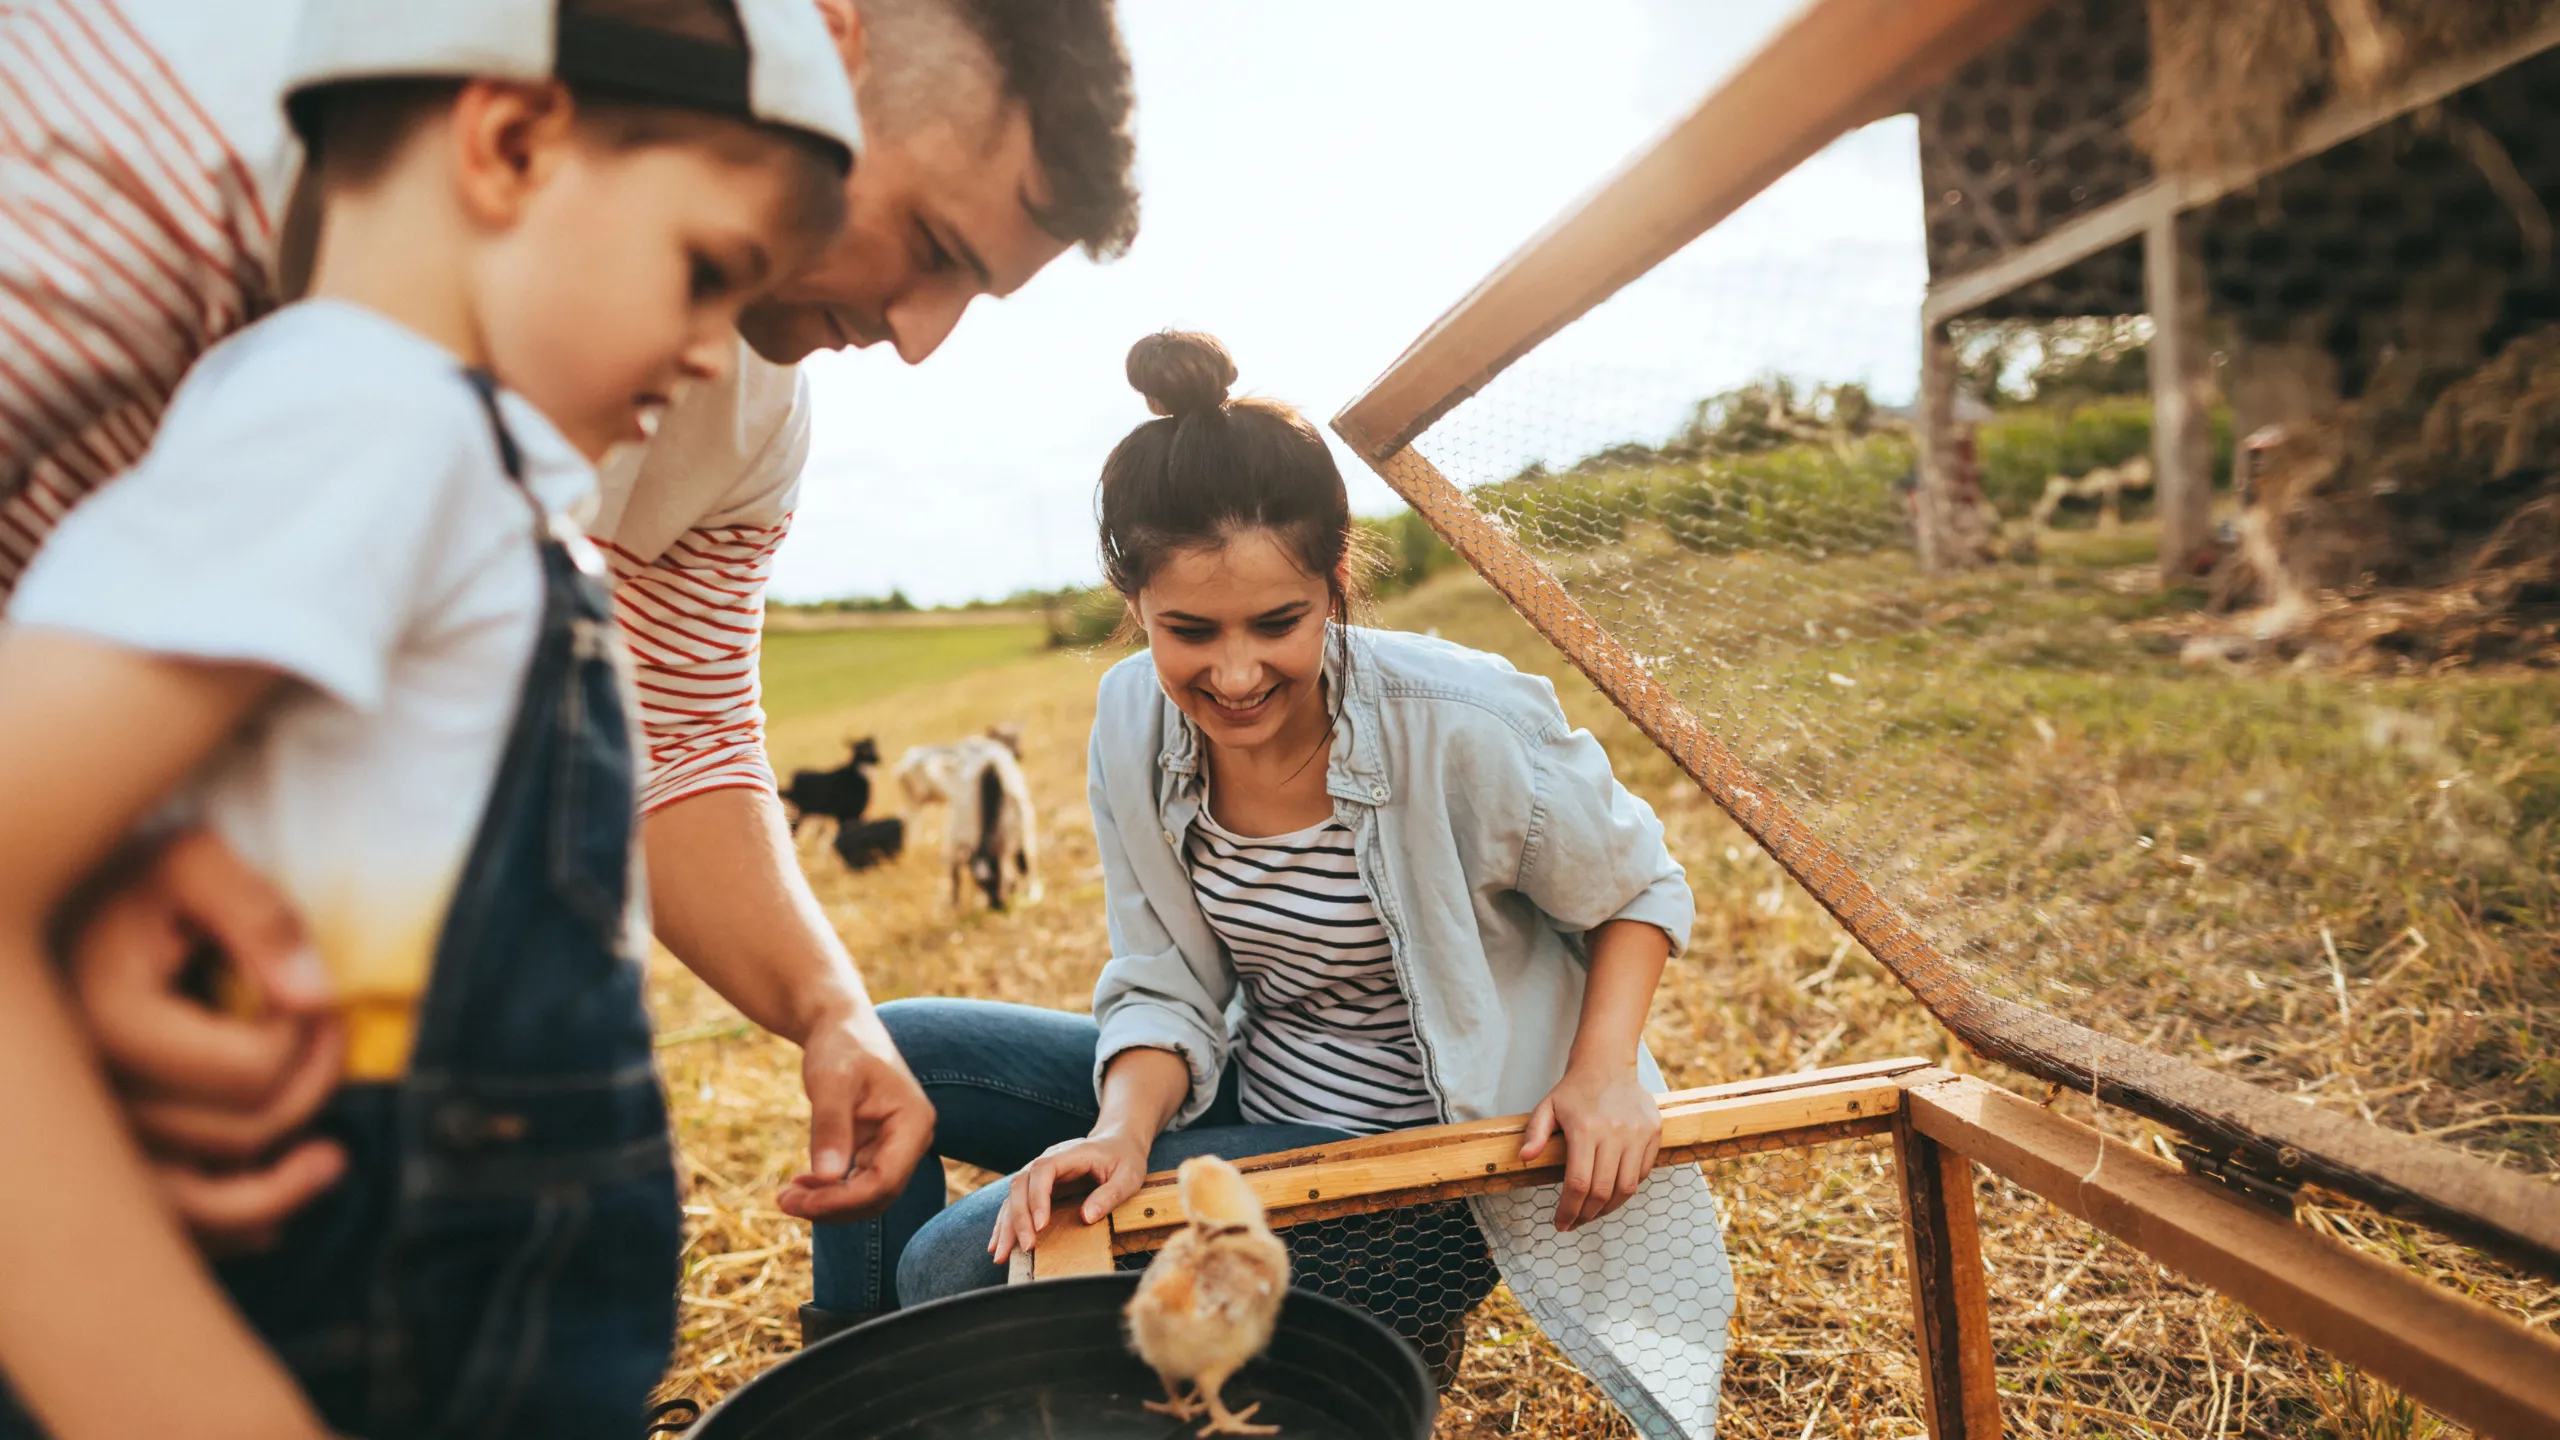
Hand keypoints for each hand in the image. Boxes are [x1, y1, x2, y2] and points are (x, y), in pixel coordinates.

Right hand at [68, 831, 348, 1253]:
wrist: (47, 911)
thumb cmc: (133, 882)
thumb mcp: (194, 862)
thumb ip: (258, 917)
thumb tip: (315, 999)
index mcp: (102, 1021)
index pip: (252, 1072)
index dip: (311, 1034)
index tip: (319, 992)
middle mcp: (77, 1098)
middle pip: (241, 1134)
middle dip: (314, 1084)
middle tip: (334, 1033)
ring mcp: (77, 1144)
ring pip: (208, 1204)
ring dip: (287, 1173)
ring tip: (332, 1154)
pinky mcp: (87, 1173)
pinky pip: (168, 1235)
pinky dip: (233, 1226)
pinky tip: (283, 1199)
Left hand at [775, 1006, 934, 1221]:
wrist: (840, 1025)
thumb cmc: (841, 1046)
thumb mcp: (831, 1081)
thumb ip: (830, 1127)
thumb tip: (826, 1176)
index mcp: (913, 1122)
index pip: (885, 1180)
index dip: (843, 1199)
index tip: (800, 1200)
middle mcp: (911, 1139)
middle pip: (878, 1195)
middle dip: (832, 1206)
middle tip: (785, 1201)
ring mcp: (896, 1146)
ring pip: (867, 1196)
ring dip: (829, 1203)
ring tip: (788, 1197)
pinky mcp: (876, 1149)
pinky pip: (856, 1183)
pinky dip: (829, 1190)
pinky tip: (800, 1185)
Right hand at [989, 1128, 1150, 1264]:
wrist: (1118, 1143)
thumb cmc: (1124, 1159)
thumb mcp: (1128, 1176)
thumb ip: (1109, 1195)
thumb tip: (1086, 1217)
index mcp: (1070, 1154)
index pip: (1043, 1170)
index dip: (1038, 1197)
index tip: (1041, 1225)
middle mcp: (1048, 1160)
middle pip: (1021, 1183)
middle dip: (1019, 1217)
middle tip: (1026, 1247)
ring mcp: (1040, 1173)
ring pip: (1013, 1195)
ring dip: (1006, 1225)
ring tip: (1001, 1254)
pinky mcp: (1038, 1187)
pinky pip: (1017, 1203)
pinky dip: (1006, 1223)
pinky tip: (998, 1244)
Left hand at [1520, 1059, 1660, 1231]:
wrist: (1607, 1064)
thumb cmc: (1573, 1090)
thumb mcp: (1546, 1107)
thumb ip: (1535, 1134)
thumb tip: (1525, 1159)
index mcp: (1585, 1129)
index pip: (1579, 1184)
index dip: (1569, 1210)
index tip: (1561, 1223)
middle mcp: (1614, 1133)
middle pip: (1603, 1191)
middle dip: (1587, 1215)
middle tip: (1575, 1222)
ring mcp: (1637, 1133)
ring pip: (1627, 1187)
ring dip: (1609, 1208)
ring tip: (1593, 1213)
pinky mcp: (1653, 1132)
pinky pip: (1643, 1172)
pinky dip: (1627, 1188)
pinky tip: (1612, 1191)